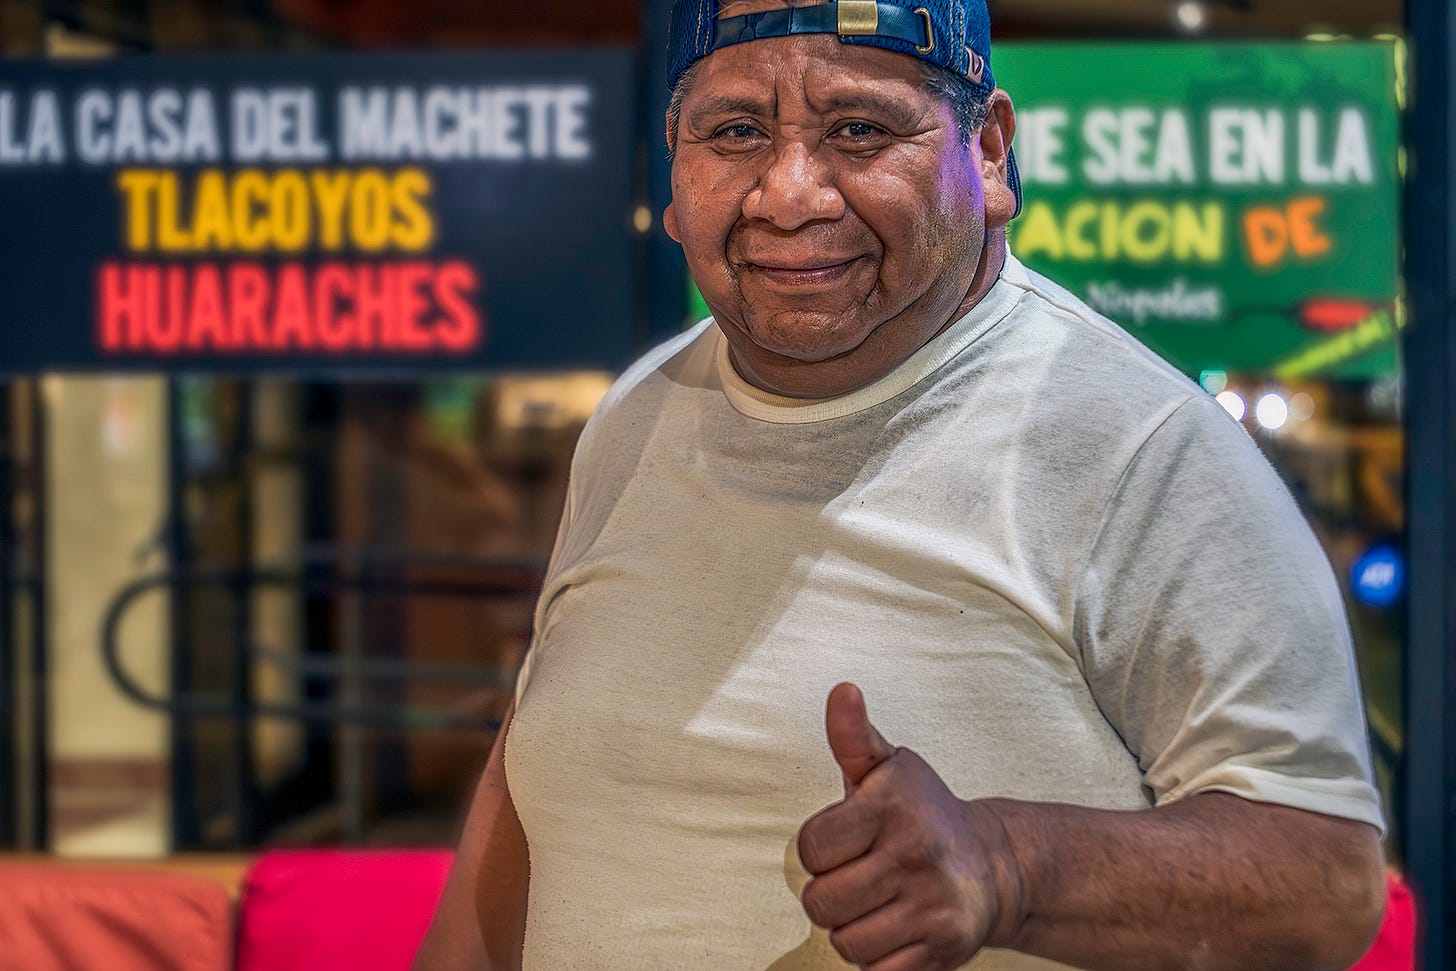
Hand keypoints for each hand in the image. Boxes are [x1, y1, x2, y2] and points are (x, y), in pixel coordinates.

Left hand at [796, 684, 1022, 970]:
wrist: (996, 865)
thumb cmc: (924, 814)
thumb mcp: (888, 768)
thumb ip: (853, 735)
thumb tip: (842, 691)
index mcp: (891, 809)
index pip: (810, 849)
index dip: (820, 849)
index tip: (846, 840)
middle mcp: (914, 856)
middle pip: (820, 903)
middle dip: (832, 894)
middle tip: (861, 876)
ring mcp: (932, 906)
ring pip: (845, 942)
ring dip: (853, 928)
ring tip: (878, 903)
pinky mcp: (943, 949)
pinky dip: (878, 958)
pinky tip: (896, 928)